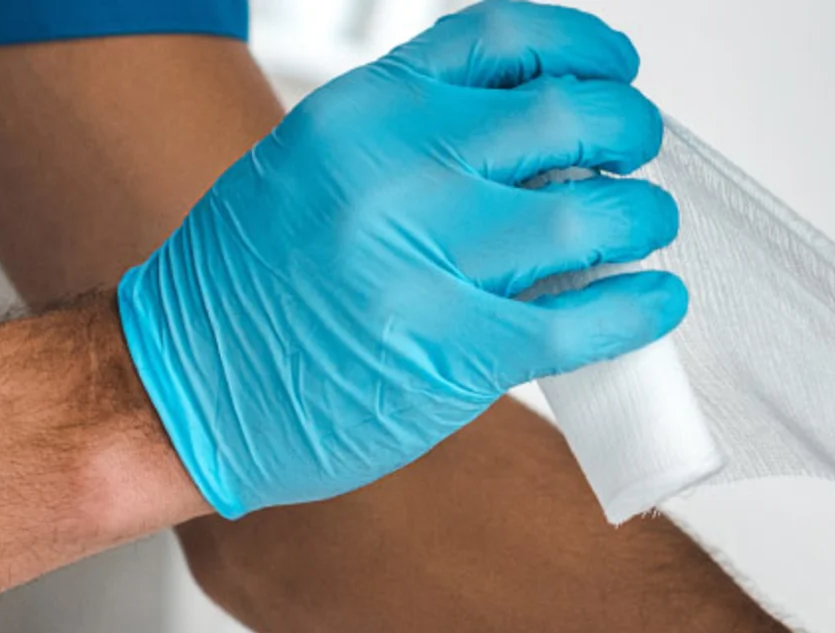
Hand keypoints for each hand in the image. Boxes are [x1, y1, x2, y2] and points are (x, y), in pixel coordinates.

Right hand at [116, 1, 687, 517]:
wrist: (181, 389)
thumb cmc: (247, 284)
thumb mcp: (314, 161)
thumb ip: (414, 133)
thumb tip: (538, 122)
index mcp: (364, 112)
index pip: (506, 40)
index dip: (582, 48)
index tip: (612, 68)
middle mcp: (398, 173)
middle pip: (569, 117)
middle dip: (629, 129)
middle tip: (638, 151)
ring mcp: (429, 264)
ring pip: (594, 216)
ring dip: (643, 217)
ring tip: (644, 226)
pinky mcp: (457, 354)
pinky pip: (584, 319)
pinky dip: (638, 306)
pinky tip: (652, 299)